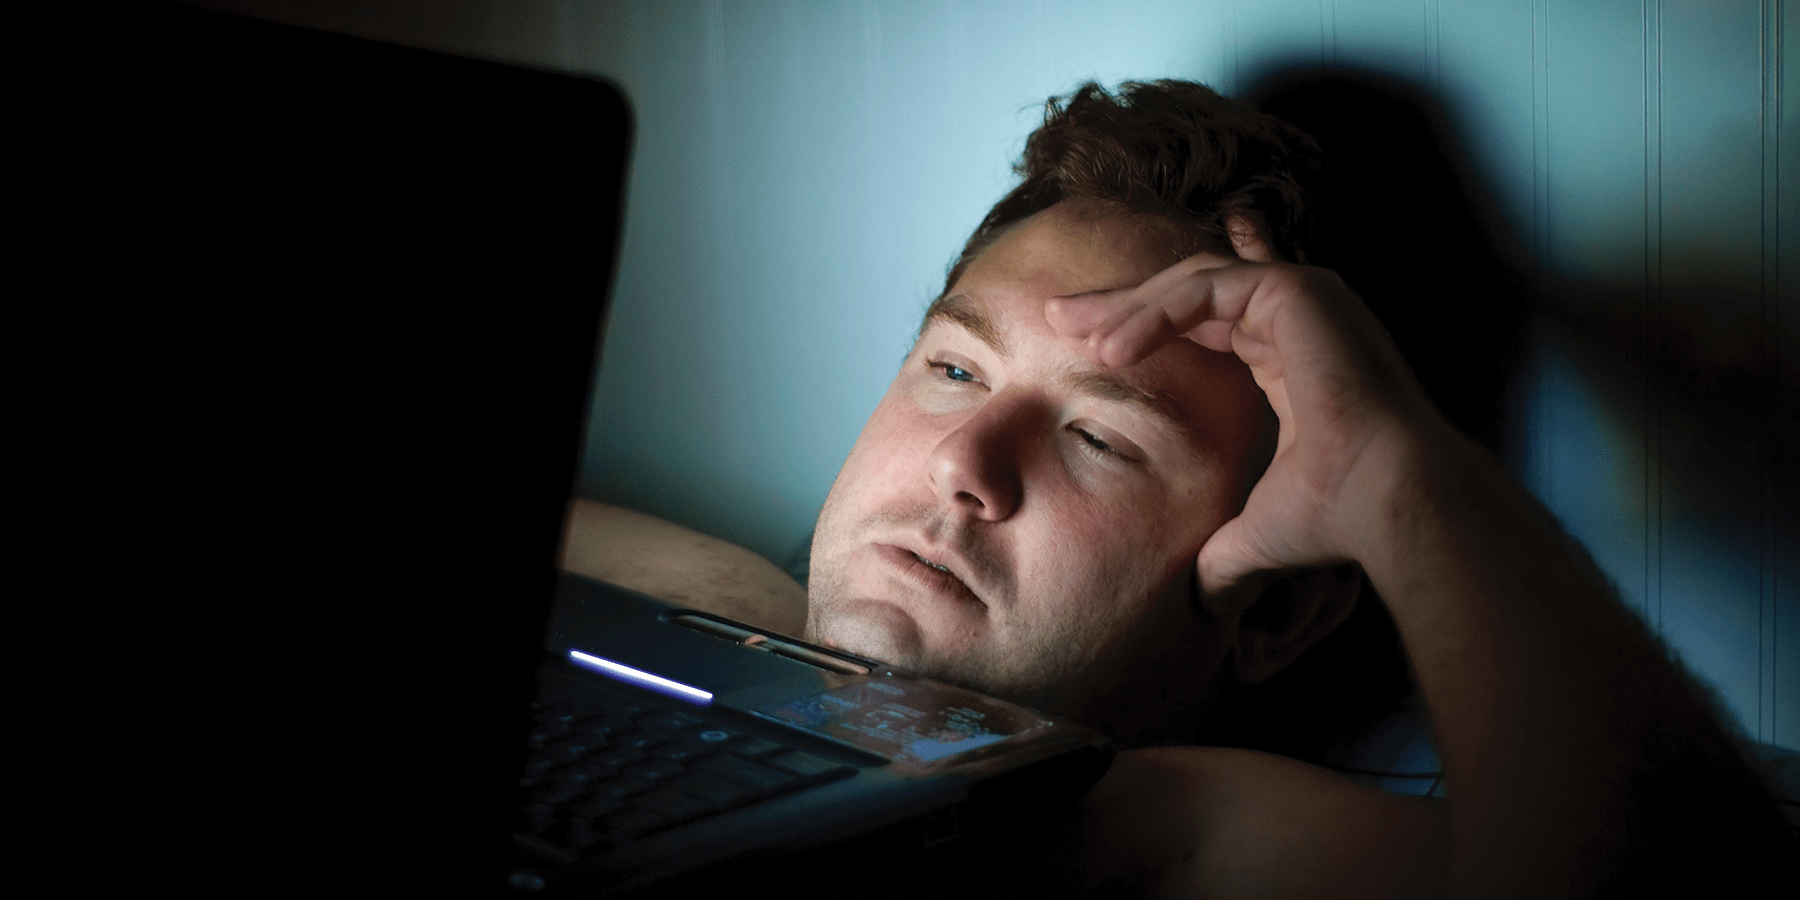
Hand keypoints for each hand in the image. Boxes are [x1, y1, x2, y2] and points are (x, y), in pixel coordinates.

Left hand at [1045, 222, 1442, 595]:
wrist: (1385, 505)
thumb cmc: (1332, 517)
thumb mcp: (1256, 531)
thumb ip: (1223, 554)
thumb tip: (1201, 605)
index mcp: (1287, 358)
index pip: (1207, 320)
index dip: (1144, 324)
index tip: (1089, 339)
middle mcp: (1299, 320)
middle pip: (1190, 290)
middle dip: (1121, 303)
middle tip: (1057, 317)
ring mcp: (1305, 298)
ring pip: (1194, 281)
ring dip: (1131, 309)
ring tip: (1077, 340)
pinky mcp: (1300, 291)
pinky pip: (1209, 287)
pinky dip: (1159, 312)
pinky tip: (1115, 349)